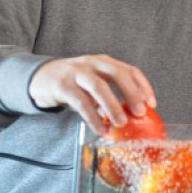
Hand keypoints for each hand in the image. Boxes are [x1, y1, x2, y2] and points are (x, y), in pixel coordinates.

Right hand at [28, 54, 156, 134]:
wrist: (39, 77)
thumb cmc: (73, 83)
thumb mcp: (93, 85)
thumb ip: (109, 97)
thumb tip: (130, 118)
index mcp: (104, 63)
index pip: (130, 70)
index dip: (143, 86)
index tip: (152, 104)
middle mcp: (92, 64)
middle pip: (117, 74)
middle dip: (132, 93)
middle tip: (140, 112)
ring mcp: (76, 72)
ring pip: (98, 86)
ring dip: (112, 106)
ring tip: (121, 123)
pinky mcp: (61, 85)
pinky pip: (80, 102)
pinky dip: (92, 117)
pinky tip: (100, 129)